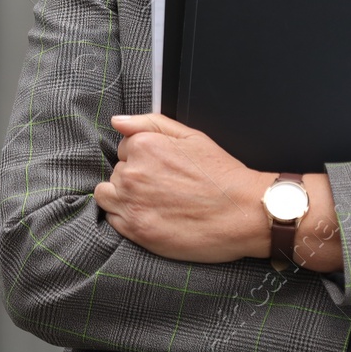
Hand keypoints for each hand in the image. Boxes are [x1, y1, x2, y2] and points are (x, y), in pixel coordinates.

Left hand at [93, 113, 273, 263]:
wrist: (242, 212)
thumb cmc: (220, 174)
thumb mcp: (191, 136)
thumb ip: (150, 123)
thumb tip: (117, 121)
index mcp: (144, 146)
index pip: (125, 148)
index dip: (144, 158)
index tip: (163, 168)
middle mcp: (132, 173)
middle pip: (117, 171)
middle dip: (135, 177)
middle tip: (164, 187)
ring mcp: (132, 204)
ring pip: (108, 195)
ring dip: (124, 197)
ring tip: (153, 202)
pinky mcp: (135, 230)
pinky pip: (112, 219)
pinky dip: (126, 217)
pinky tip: (150, 216)